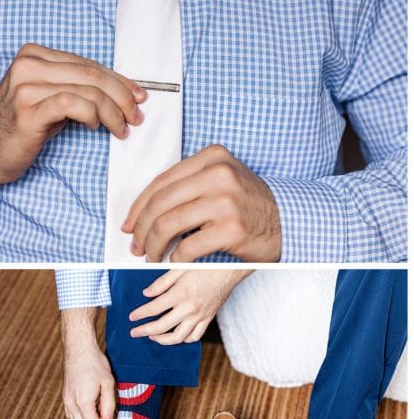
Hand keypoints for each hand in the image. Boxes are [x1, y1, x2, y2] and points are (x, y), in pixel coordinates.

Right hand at [0, 43, 146, 206]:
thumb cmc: (17, 129)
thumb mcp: (46, 99)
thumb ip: (74, 88)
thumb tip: (119, 91)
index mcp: (33, 55)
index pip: (88, 63)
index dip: (118, 80)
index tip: (138, 96)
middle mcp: (28, 65)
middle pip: (92, 74)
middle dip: (122, 96)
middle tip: (136, 116)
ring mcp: (26, 86)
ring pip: (88, 91)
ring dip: (113, 112)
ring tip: (121, 128)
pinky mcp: (29, 110)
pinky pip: (74, 105)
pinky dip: (93, 116)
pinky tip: (95, 128)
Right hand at [59, 308, 115, 418]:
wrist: (79, 349)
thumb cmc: (95, 364)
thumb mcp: (108, 383)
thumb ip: (109, 405)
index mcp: (82, 402)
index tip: (110, 411)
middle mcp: (71, 404)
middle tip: (105, 408)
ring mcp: (66, 401)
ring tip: (97, 405)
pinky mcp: (64, 397)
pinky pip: (71, 415)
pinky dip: (80, 415)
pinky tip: (89, 403)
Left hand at [123, 145, 281, 261]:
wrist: (289, 221)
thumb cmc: (247, 204)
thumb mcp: (220, 180)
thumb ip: (186, 185)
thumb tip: (140, 211)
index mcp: (212, 157)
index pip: (161, 182)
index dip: (137, 207)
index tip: (128, 225)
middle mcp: (219, 174)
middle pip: (160, 203)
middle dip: (140, 229)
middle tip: (136, 246)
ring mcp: (226, 201)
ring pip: (168, 224)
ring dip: (153, 246)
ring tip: (151, 256)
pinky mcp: (232, 228)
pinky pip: (187, 247)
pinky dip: (175, 258)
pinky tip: (174, 261)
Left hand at [128, 269, 252, 344]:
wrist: (231, 270)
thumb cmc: (206, 266)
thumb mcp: (180, 268)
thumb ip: (162, 282)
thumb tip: (146, 293)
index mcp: (181, 293)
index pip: (154, 308)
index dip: (140, 314)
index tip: (131, 317)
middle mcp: (190, 308)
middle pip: (162, 326)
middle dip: (144, 330)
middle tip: (134, 332)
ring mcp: (200, 316)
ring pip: (178, 337)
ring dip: (162, 340)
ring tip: (152, 336)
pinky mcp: (208, 319)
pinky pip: (195, 336)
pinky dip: (183, 340)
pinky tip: (175, 336)